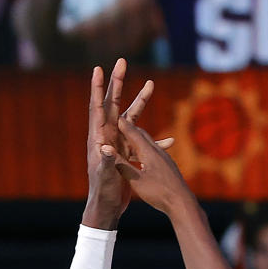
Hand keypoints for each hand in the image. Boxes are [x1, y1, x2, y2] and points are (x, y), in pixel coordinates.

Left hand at [84, 59, 172, 226]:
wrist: (107, 207)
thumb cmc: (103, 192)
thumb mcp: (106, 177)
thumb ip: (107, 162)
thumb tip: (106, 148)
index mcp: (99, 138)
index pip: (98, 107)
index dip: (98, 88)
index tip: (99, 68)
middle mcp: (107, 136)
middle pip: (113, 104)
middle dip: (118, 83)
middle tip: (122, 61)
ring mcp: (118, 143)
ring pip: (131, 118)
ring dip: (140, 102)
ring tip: (151, 84)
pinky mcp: (127, 154)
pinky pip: (143, 142)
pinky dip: (156, 140)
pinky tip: (169, 140)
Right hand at [108, 112, 190, 215]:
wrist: (183, 204)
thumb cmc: (159, 193)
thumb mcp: (137, 181)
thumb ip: (122, 166)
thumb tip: (108, 153)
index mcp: (149, 153)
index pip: (133, 133)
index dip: (122, 125)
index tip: (114, 116)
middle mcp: (158, 152)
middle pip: (142, 135)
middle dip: (130, 129)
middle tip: (120, 124)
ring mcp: (166, 160)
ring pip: (150, 144)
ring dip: (139, 140)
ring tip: (131, 138)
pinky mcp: (169, 167)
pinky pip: (155, 153)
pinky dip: (146, 150)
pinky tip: (146, 157)